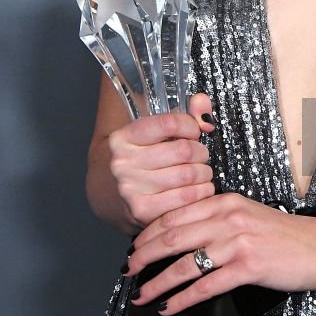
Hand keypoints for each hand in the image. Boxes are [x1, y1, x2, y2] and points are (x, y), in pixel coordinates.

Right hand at [108, 92, 216, 231]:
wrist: (111, 194)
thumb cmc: (141, 159)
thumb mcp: (153, 133)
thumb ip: (183, 115)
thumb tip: (202, 105)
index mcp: (123, 137)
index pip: (169, 123)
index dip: (191, 126)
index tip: (194, 132)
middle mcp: (122, 162)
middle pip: (183, 150)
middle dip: (201, 152)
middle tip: (201, 156)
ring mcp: (130, 188)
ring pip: (188, 175)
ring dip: (204, 173)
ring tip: (201, 173)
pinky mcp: (142, 210)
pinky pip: (186, 198)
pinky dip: (201, 192)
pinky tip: (199, 189)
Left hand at [124, 192, 315, 314]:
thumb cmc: (283, 236)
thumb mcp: (246, 217)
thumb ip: (215, 222)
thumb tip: (178, 242)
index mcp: (224, 202)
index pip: (174, 215)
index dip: (147, 234)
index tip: (132, 250)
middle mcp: (228, 217)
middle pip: (172, 237)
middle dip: (143, 257)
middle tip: (127, 273)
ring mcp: (238, 242)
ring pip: (184, 263)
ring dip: (156, 283)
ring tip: (140, 296)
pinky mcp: (248, 267)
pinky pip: (205, 286)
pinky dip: (181, 299)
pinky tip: (168, 308)